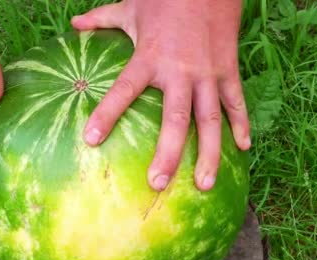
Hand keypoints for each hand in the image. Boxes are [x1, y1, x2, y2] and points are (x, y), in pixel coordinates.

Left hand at [72, 0, 250, 191]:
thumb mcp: (130, 7)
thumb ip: (102, 19)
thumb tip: (74, 25)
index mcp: (149, 57)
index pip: (123, 90)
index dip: (107, 114)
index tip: (91, 140)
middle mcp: (179, 71)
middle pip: (174, 119)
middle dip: (168, 154)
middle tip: (158, 183)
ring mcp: (208, 74)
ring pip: (210, 120)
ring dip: (208, 154)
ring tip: (204, 185)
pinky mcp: (229, 70)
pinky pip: (236, 102)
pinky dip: (241, 125)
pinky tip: (242, 149)